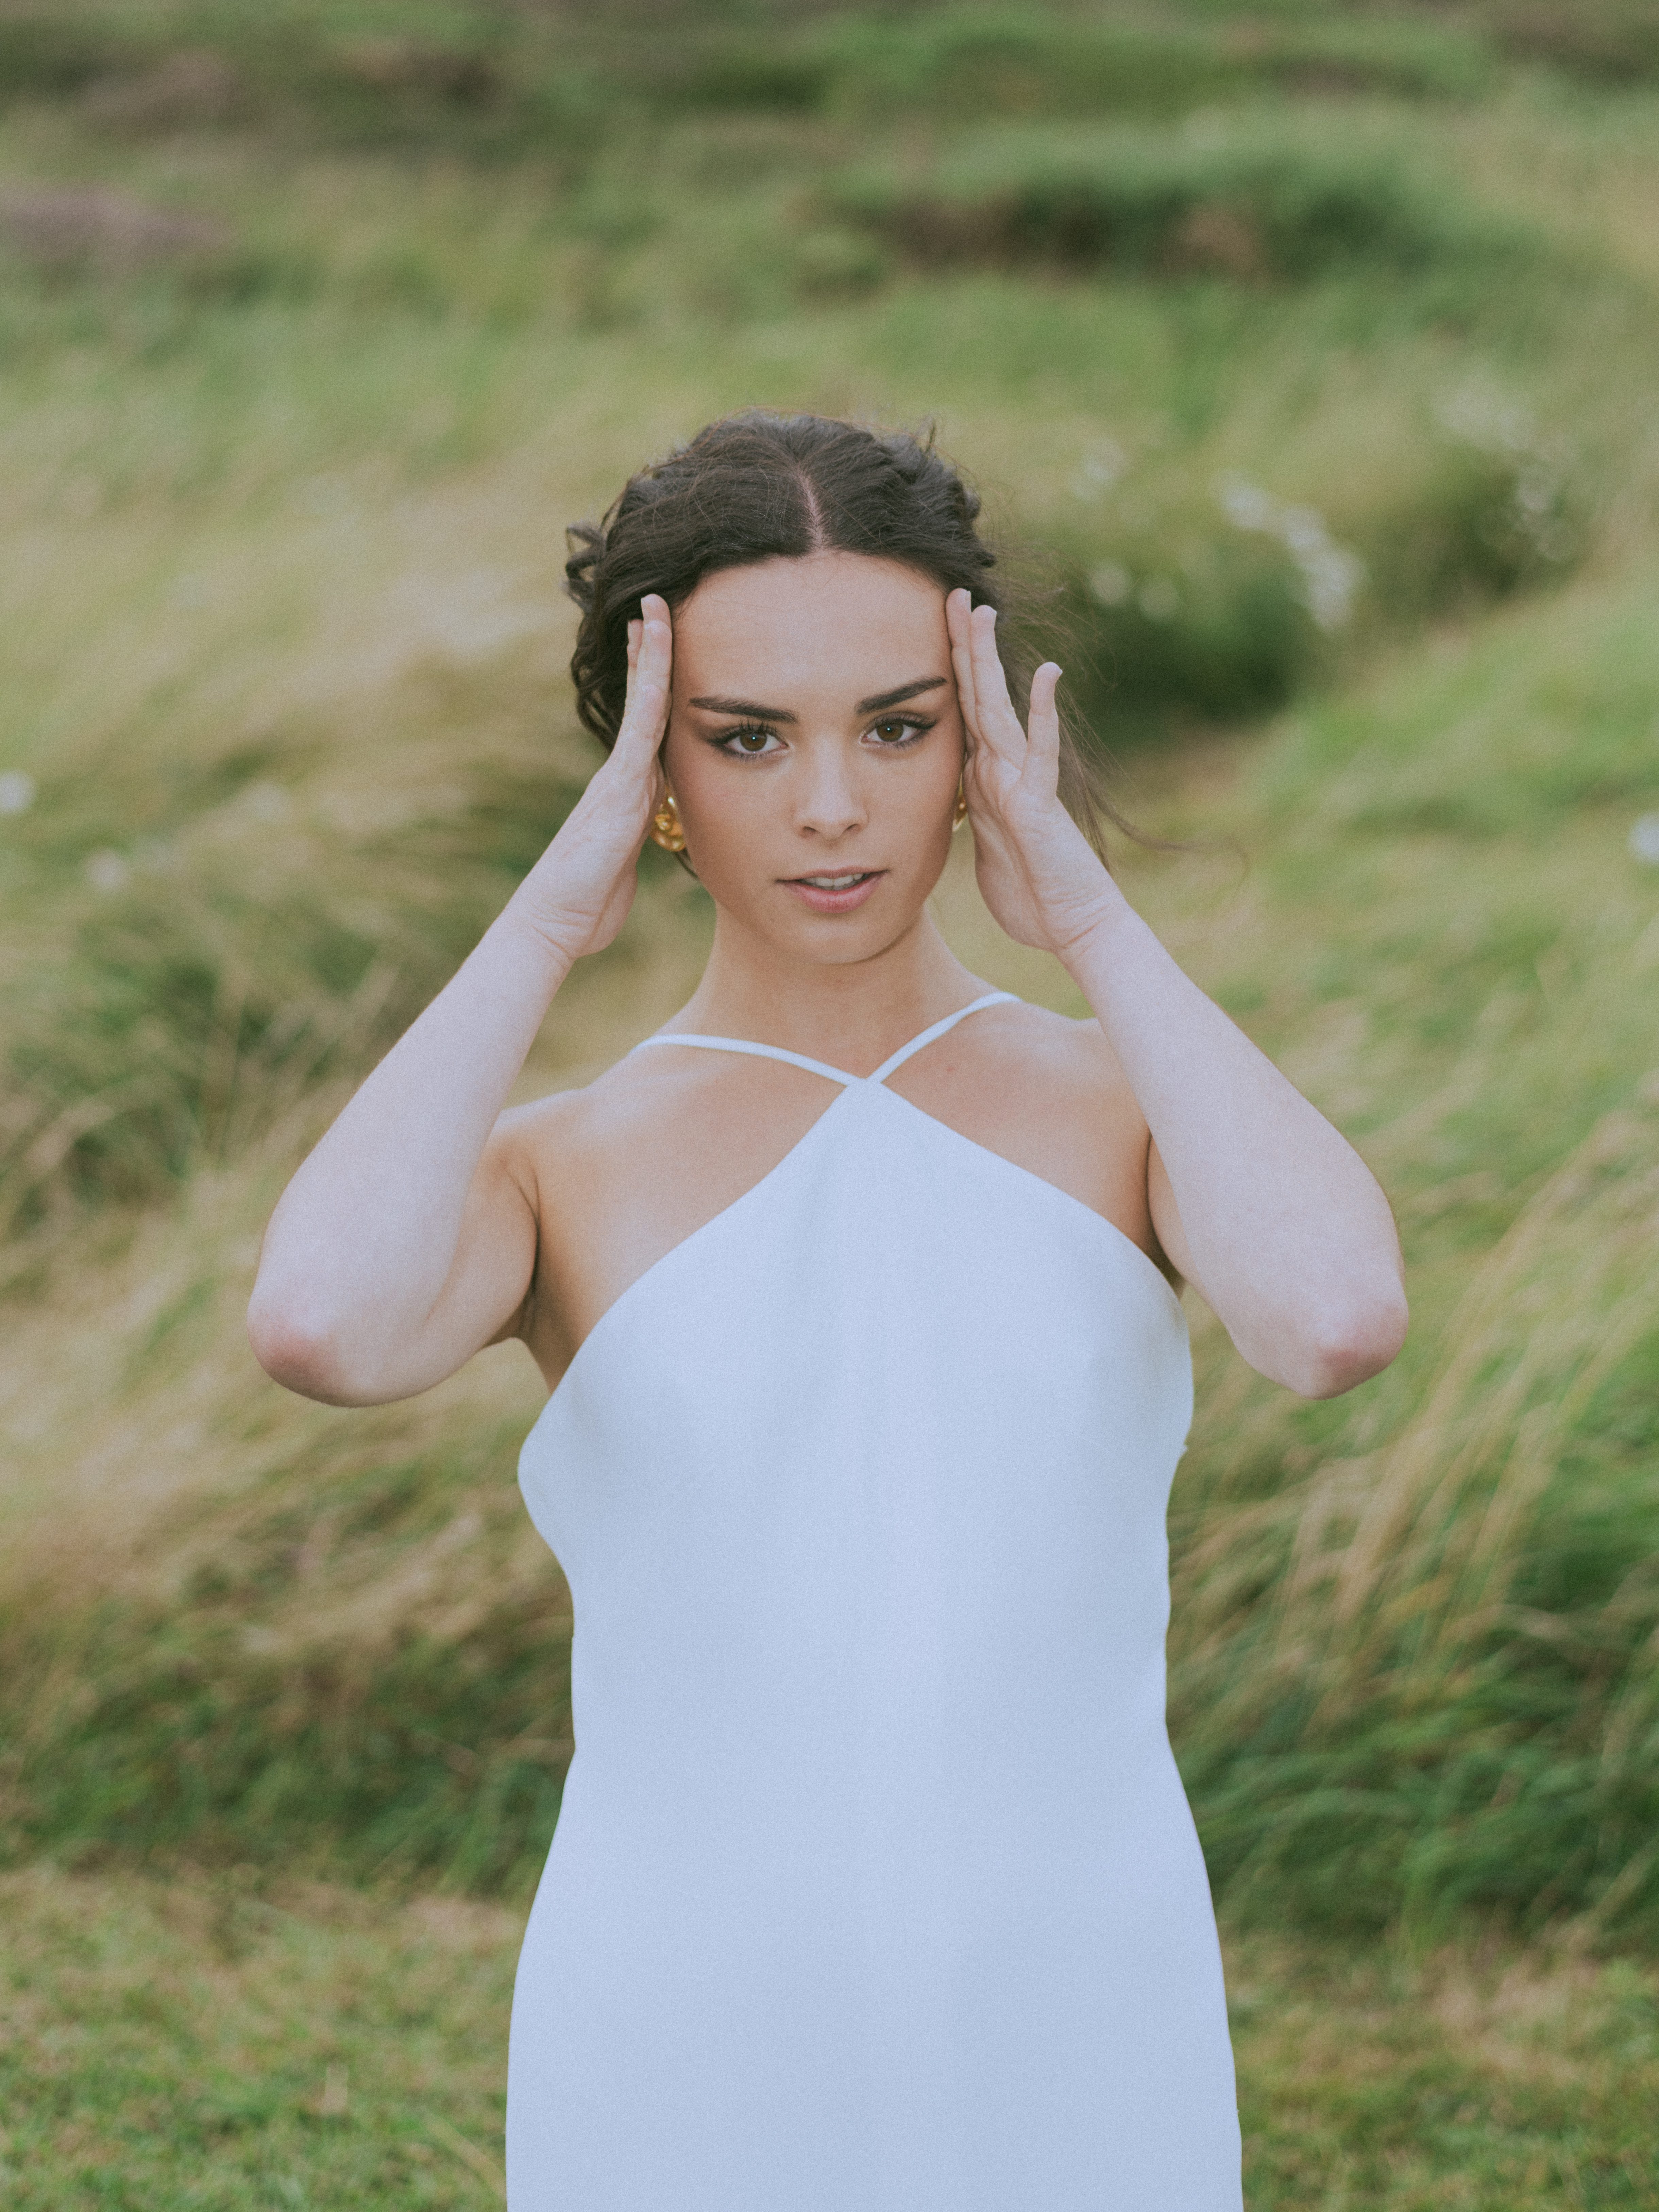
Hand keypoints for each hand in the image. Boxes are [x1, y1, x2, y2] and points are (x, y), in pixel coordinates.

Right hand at [507, 594, 672, 962]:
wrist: (555, 923)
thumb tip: (638, 840)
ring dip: (651, 658)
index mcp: (629, 794)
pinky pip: (642, 728)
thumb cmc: (586, 906)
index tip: (658, 649)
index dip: (656, 688)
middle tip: (653, 609)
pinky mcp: (618, 788)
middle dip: (649, 657)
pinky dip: (653, 689)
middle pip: (644, 704)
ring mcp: (619, 777)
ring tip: (654, 613)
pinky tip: (656, 654)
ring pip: (644, 705)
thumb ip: (633, 845)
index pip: (650, 730)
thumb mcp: (623, 867)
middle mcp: (622, 777)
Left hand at [946, 589, 1116, 955]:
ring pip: (999, 711)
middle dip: (963, 646)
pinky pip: (1040, 753)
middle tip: (953, 594)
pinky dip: (1043, 714)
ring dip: (990, 662)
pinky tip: (1049, 674)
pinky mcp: (1038, 803)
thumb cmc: (1031, 897)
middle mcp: (1004, 771)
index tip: (933, 627)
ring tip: (984, 613)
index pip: (961, 713)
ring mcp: (1023, 782)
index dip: (948, 671)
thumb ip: (972, 822)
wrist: (1071, 927)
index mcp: (985, 781)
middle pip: (976, 697)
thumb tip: (954, 811)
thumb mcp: (983, 852)